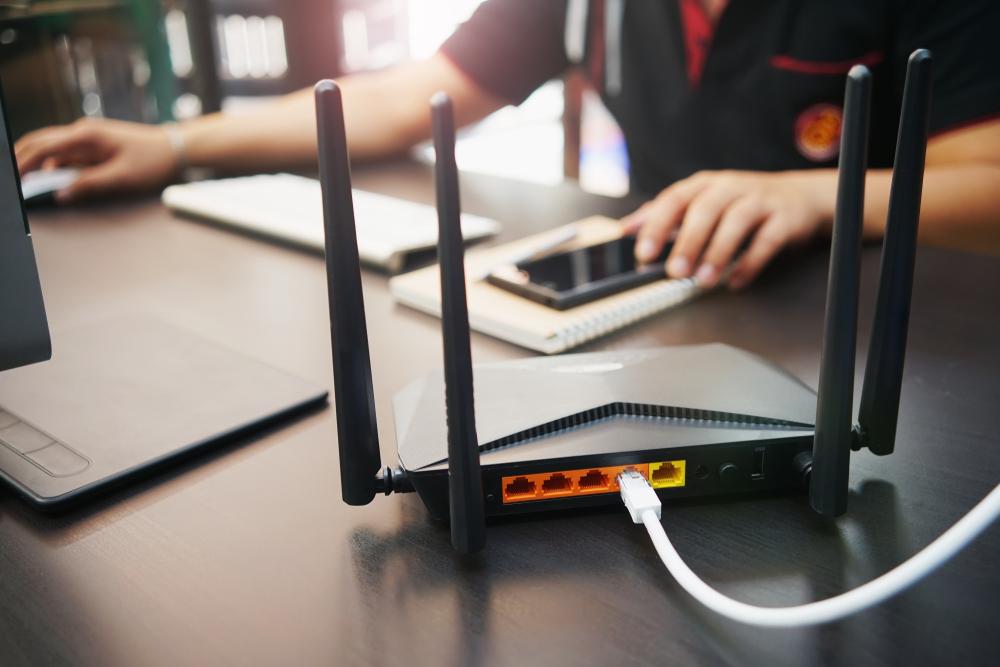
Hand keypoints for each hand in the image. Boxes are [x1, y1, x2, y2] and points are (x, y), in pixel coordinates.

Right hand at [14, 118, 179, 201]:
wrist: (177, 147)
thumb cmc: (153, 161)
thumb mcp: (121, 178)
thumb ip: (89, 185)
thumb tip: (60, 194)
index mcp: (86, 136)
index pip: (42, 147)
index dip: (22, 163)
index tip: (14, 180)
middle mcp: (82, 132)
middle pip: (41, 143)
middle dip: (22, 160)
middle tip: (15, 181)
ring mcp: (88, 138)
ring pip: (53, 150)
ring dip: (40, 165)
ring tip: (29, 184)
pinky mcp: (95, 145)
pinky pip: (68, 155)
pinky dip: (57, 167)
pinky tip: (54, 181)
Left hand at [623, 170, 832, 288]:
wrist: (800, 198)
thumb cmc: (740, 204)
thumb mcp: (701, 202)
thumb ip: (664, 215)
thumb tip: (625, 229)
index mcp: (704, 184)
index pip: (675, 199)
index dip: (657, 225)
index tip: (643, 252)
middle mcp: (730, 188)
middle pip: (705, 210)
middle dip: (688, 242)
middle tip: (674, 272)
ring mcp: (759, 200)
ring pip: (736, 222)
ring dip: (718, 254)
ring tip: (704, 280)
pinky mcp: (784, 218)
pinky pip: (767, 240)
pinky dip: (750, 263)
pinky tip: (736, 282)